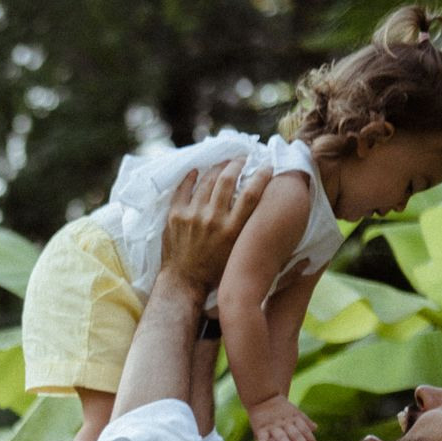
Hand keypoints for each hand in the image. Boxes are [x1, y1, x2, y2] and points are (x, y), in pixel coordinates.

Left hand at [161, 159, 268, 299]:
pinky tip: (196, 171)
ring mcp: (192, 216)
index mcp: (233, 230)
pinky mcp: (175, 216)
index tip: (267, 166)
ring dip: (217, 167)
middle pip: (227, 180)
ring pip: (206, 180)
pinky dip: (191, 177)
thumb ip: (246, 229)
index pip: (251, 194)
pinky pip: (183, 189)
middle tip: (242, 158)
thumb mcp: (238, 251)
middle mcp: (213, 219)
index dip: (261, 176)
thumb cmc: (215, 271)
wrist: (184, 282)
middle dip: (237, 163)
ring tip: (223, 163)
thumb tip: (258, 206)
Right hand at [249, 395, 320, 440]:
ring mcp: (273, 426)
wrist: (262, 395)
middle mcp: (286, 423)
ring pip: (282, 438)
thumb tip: (315, 428)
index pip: (306, 433)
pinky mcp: (261, 428)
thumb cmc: (279, 407)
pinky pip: (262, 439)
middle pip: (297, 436)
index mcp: (295, 419)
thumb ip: (305, 421)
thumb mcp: (294, 411)